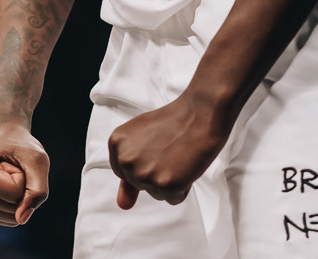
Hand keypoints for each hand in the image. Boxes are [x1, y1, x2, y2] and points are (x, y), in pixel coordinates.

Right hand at [0, 125, 48, 225]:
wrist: (4, 140)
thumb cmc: (20, 147)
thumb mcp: (37, 159)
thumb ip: (37, 190)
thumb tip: (22, 220)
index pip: (14, 193)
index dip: (23, 177)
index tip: (11, 162)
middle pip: (13, 208)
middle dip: (21, 188)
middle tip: (9, 168)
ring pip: (12, 218)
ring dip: (18, 197)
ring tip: (5, 176)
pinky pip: (8, 221)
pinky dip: (13, 204)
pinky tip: (1, 186)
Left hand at [107, 93, 227, 209]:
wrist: (200, 113)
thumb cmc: (175, 123)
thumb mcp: (142, 138)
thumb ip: (128, 173)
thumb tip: (123, 205)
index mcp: (116, 143)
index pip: (125, 172)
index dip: (144, 162)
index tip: (156, 148)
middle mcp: (126, 160)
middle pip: (139, 184)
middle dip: (156, 172)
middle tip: (169, 150)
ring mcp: (144, 174)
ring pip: (156, 193)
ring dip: (170, 180)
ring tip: (178, 156)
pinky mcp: (165, 185)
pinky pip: (174, 199)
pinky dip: (183, 187)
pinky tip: (186, 166)